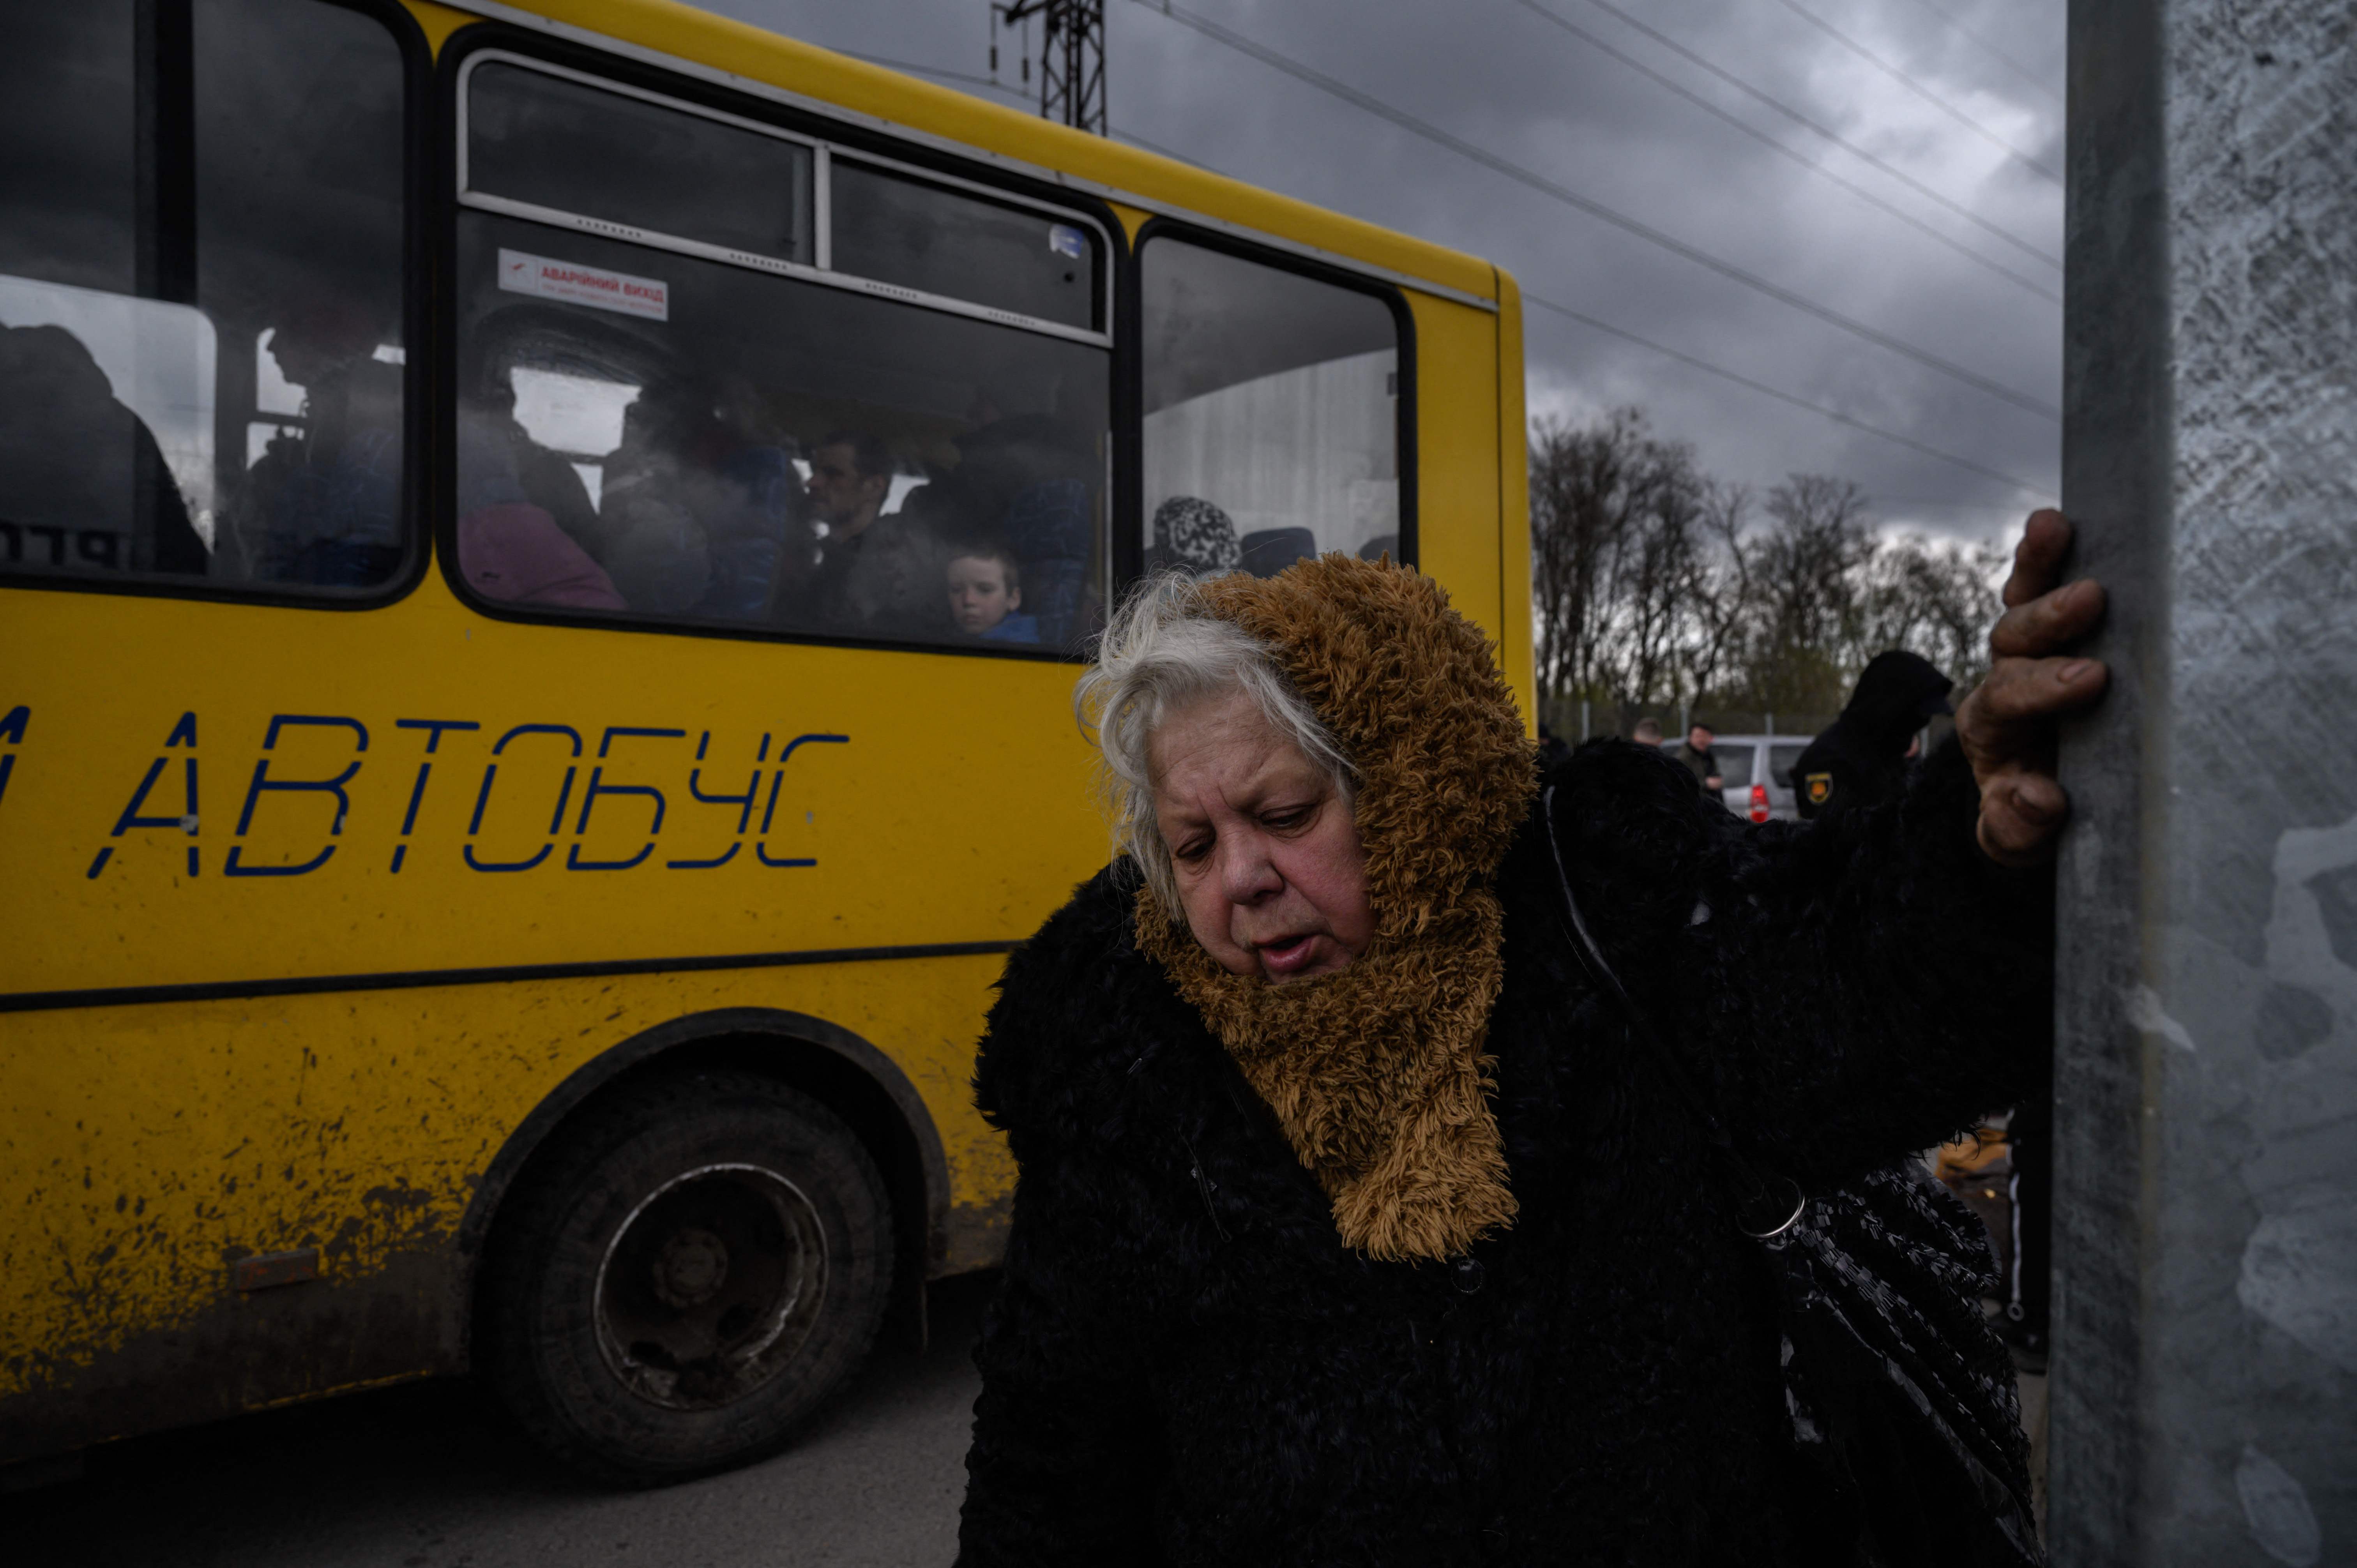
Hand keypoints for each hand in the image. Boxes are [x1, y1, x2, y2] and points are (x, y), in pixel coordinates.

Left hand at [1954, 510, 2108, 865]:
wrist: (2035, 798)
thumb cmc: (2031, 814)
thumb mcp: (2018, 837)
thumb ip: (2018, 826)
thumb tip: (2036, 798)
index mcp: (1991, 726)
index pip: (2005, 700)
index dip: (2043, 688)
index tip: (2090, 680)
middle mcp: (2003, 679)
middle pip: (2012, 640)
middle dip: (2049, 619)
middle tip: (2092, 600)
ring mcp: (2026, 650)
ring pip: (2021, 599)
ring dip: (2036, 563)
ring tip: (2051, 525)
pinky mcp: (2056, 631)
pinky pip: (2043, 584)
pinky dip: (2047, 553)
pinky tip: (2058, 518)